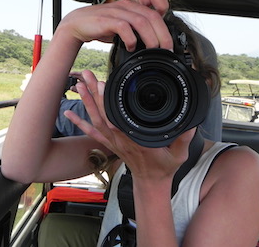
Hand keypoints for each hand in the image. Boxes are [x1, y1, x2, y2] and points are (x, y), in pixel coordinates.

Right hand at [57, 0, 172, 51]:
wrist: (78, 24)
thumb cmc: (102, 25)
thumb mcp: (124, 24)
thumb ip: (137, 29)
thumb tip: (154, 43)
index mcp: (133, 4)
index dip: (163, 4)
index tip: (165, 26)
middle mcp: (127, 5)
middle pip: (152, 15)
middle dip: (163, 33)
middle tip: (166, 48)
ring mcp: (117, 12)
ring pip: (141, 22)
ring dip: (150, 38)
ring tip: (153, 49)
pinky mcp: (107, 20)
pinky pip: (123, 27)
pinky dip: (130, 39)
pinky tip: (131, 47)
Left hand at [64, 70, 194, 181]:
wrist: (150, 182)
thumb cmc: (163, 168)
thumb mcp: (179, 155)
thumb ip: (184, 138)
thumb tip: (190, 122)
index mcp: (134, 141)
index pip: (116, 120)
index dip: (107, 104)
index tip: (103, 86)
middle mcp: (120, 140)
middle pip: (102, 115)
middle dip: (93, 94)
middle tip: (87, 76)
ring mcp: (113, 141)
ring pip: (96, 120)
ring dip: (87, 102)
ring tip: (79, 84)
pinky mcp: (110, 143)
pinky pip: (92, 132)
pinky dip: (79, 122)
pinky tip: (68, 112)